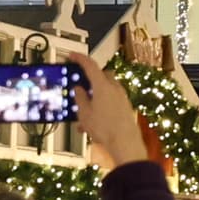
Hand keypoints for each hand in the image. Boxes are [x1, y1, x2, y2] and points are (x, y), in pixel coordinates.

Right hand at [75, 50, 155, 172]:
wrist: (125, 143)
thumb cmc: (105, 128)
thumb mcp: (84, 113)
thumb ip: (80, 98)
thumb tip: (78, 89)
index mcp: (103, 85)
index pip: (90, 65)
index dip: (80, 59)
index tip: (72, 56)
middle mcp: (114, 88)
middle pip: (101, 76)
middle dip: (90, 78)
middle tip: (80, 85)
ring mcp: (122, 97)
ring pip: (106, 89)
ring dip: (95, 95)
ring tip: (84, 112)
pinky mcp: (125, 107)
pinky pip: (111, 101)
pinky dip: (102, 105)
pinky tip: (93, 121)